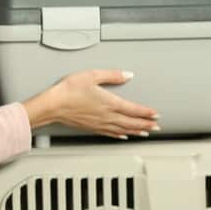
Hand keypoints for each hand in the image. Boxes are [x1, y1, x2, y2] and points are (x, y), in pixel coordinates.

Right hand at [22, 69, 159, 139]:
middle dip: (146, 124)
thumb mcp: (92, 75)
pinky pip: (111, 133)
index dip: (147, 112)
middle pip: (131, 122)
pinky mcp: (92, 127)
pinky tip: (123, 136)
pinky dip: (120, 135)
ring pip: (123, 130)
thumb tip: (127, 75)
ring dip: (136, 131)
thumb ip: (112, 75)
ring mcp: (100, 123)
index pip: (133, 109)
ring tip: (145, 133)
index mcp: (109, 102)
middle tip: (156, 127)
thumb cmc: (69, 90)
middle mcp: (107, 116)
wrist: (53, 105)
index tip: (156, 114)